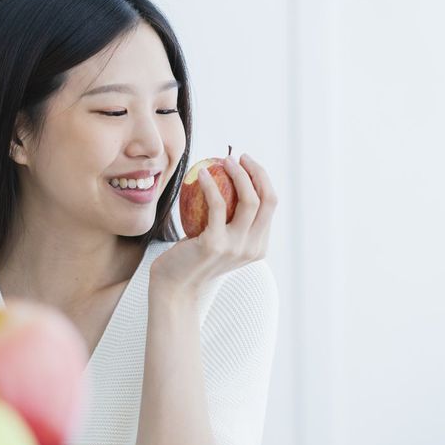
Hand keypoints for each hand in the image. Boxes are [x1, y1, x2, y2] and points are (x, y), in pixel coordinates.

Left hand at [150, 153, 277, 297]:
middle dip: (258, 172)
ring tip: (224, 160)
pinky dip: (211, 185)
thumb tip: (229, 183)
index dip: (262, 179)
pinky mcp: (214, 245)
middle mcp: (252, 248)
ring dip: (239, 174)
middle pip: (268, 200)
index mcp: (258, 247)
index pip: (270, 205)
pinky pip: (217, 205)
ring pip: (250, 200)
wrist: (174, 288)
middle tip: (239, 156)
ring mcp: (236, 248)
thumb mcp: (219, 243)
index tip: (245, 163)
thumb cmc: (191, 260)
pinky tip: (200, 173)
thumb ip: (229, 223)